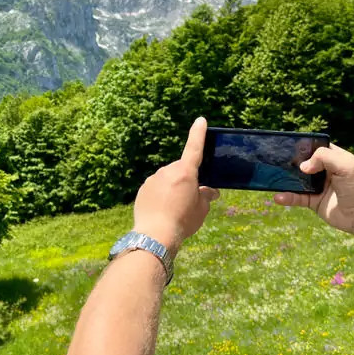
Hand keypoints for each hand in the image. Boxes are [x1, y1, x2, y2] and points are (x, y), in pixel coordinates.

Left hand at [133, 117, 219, 252]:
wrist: (155, 234)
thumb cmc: (183, 221)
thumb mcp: (201, 209)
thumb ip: (206, 196)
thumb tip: (210, 191)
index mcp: (185, 172)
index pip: (194, 148)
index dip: (198, 134)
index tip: (200, 120)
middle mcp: (167, 171)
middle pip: (181, 169)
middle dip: (186, 179)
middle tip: (189, 199)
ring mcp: (153, 179)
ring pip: (167, 179)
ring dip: (172, 188)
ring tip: (174, 208)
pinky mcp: (143, 189)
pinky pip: (156, 188)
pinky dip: (160, 195)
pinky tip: (162, 210)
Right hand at [273, 144, 353, 237]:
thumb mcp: (345, 165)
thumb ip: (323, 158)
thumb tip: (302, 166)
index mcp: (334, 158)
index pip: (315, 148)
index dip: (303, 147)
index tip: (288, 147)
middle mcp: (325, 171)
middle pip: (303, 164)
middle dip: (290, 163)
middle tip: (275, 162)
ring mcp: (318, 187)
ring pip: (297, 181)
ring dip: (285, 180)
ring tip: (272, 178)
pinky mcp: (314, 202)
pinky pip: (297, 198)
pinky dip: (287, 198)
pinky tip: (278, 197)